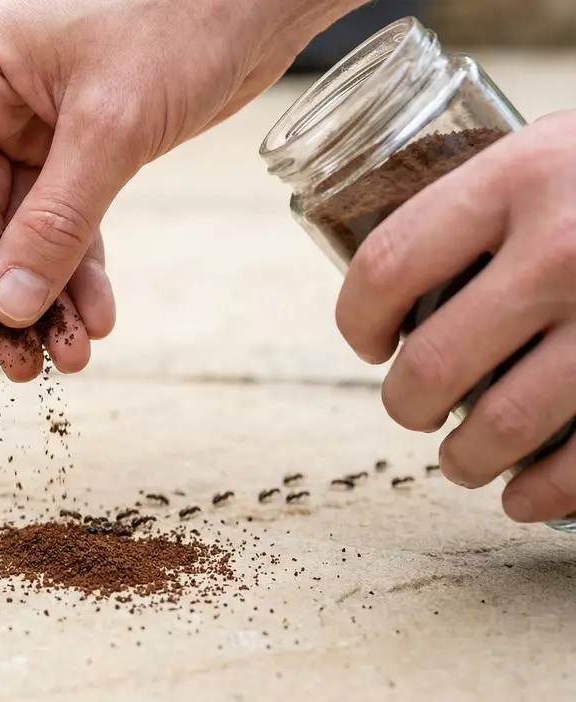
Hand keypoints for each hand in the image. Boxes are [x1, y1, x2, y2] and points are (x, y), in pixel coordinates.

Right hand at [0, 0, 362, 380]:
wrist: (259, 0)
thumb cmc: (184, 22)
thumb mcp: (113, 128)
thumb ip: (58, 221)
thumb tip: (10, 306)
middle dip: (6, 295)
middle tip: (21, 363)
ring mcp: (31, 126)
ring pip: (23, 232)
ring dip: (45, 296)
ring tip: (68, 356)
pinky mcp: (77, 148)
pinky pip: (65, 223)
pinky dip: (80, 271)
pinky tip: (94, 317)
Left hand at [336, 110, 575, 522]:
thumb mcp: (555, 149)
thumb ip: (488, 204)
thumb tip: (404, 283)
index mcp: (519, 178)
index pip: (387, 267)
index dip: (357, 319)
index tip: (368, 341)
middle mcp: (565, 248)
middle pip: (434, 360)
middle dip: (406, 403)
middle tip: (413, 408)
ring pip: (503, 425)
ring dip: (466, 460)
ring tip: (462, 460)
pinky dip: (545, 493)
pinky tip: (524, 499)